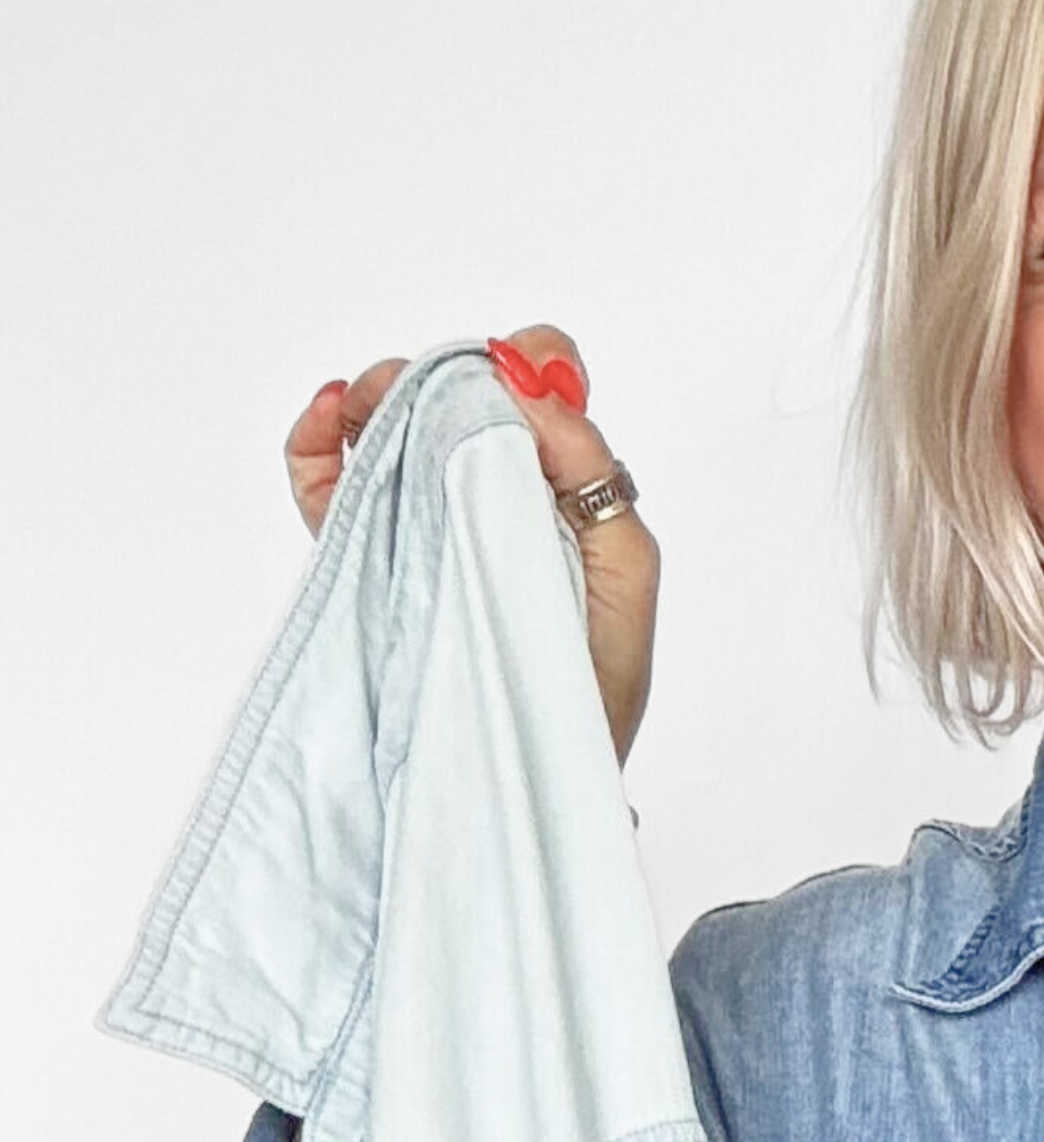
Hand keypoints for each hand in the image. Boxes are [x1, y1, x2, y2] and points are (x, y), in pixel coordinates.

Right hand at [282, 325, 659, 766]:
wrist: (530, 775)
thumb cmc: (591, 686)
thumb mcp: (626, 574)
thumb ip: (593, 473)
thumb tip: (535, 384)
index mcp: (561, 496)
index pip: (541, 399)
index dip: (526, 366)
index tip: (508, 376)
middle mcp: (494, 500)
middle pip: (456, 399)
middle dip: (441, 372)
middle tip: (433, 388)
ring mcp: (429, 526)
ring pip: (391, 429)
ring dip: (379, 394)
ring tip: (373, 403)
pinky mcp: (371, 560)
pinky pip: (329, 483)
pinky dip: (319, 439)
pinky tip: (332, 418)